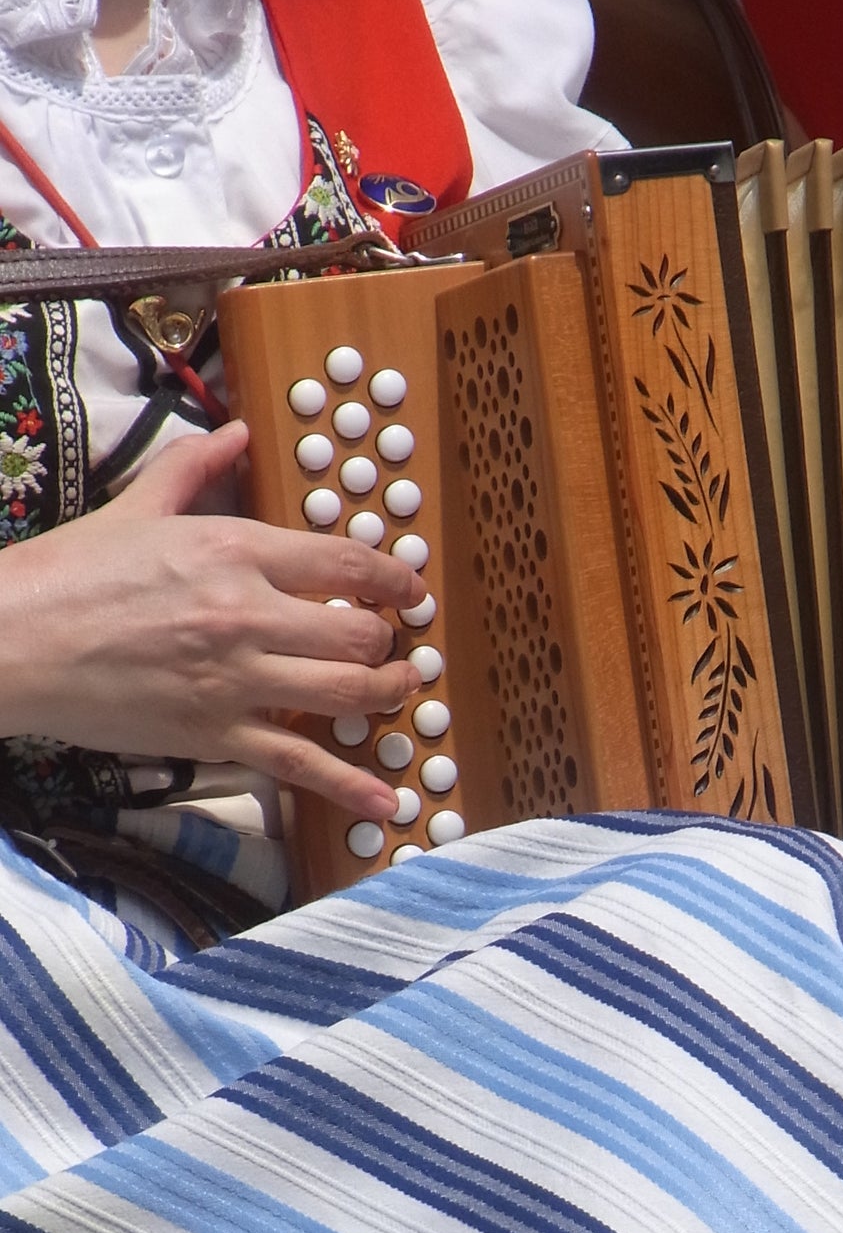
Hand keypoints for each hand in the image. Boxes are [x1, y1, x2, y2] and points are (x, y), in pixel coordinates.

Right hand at [0, 422, 427, 817]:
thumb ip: (196, 468)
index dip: (397, 581)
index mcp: (236, 551)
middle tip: (391, 646)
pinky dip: (350, 786)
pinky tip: (387, 803)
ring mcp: (236, 681)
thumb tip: (236, 429)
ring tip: (393, 691)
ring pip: (348, 695)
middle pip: (362, 635)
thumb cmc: (70, 573)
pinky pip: (300, 764)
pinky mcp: (216, 734)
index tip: (412, 592)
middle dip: (389, 643)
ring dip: (385, 695)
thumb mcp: (138, 507)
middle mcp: (248, 616)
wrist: (7, 641)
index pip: (349, 566)